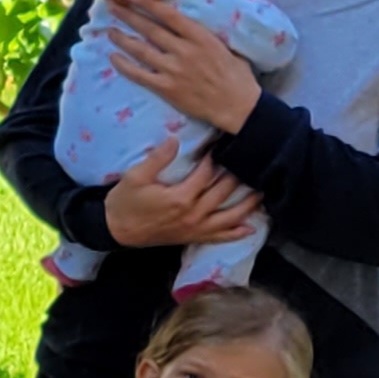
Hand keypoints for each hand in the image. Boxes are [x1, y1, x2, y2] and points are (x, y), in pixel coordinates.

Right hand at [99, 137, 264, 253]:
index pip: (206, 173)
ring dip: (247, 205)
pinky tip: (250, 228)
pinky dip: (236, 234)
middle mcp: (193, 214)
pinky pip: (220, 237)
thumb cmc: (125, 202)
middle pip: (223, 192)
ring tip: (261, 192)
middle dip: (236, 176)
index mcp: (181, 197)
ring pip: (229, 216)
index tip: (220, 145)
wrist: (116, 230)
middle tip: (249, 162)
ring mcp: (195, 228)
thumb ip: (157, 159)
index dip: (214, 157)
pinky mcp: (193, 237)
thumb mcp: (135, 176)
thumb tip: (175, 139)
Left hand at [101, 0, 265, 134]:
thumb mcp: (224, 46)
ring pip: (140, 50)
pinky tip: (113, 57)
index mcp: (201, 37)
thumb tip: (187, 23)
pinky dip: (124, 65)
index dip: (148, 4)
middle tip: (112, 7)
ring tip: (109, 30)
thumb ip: (204, 35)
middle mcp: (184, 51)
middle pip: (150, 30)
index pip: (169, 16)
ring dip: (122, 39)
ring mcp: (173, 69)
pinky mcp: (165, 87)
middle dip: (128, 16)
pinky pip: (138, 74)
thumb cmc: (237, 75)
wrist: (237, 105)